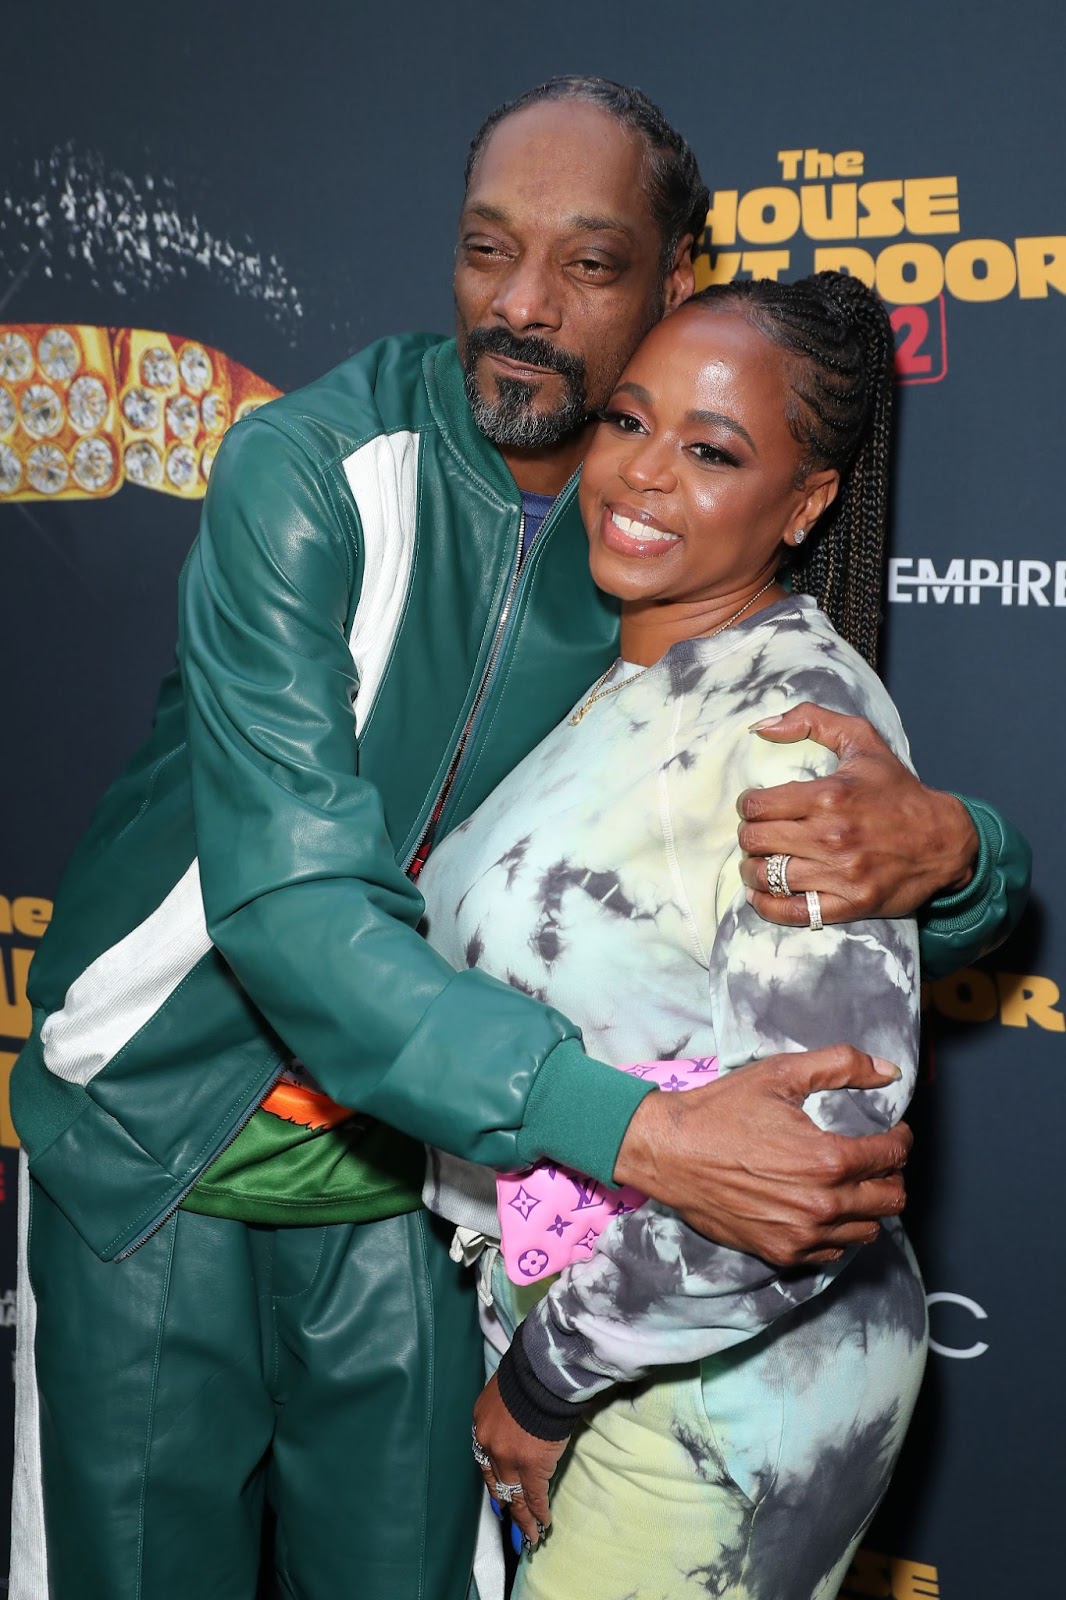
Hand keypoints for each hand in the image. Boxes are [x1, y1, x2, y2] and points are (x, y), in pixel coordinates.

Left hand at [472, 1374, 567, 1547]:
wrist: (540, 1375)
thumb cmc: (525, 1377)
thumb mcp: (501, 1395)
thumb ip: (503, 1416)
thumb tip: (514, 1429)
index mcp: (481, 1427)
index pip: (485, 1462)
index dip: (494, 1481)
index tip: (499, 1495)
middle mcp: (489, 1447)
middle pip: (497, 1483)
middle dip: (506, 1504)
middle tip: (511, 1519)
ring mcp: (509, 1460)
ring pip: (516, 1497)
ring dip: (524, 1518)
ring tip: (530, 1535)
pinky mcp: (532, 1468)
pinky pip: (535, 1497)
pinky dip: (539, 1513)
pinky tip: (542, 1524)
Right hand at [613, 1044, 909, 1264]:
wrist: (670, 1152)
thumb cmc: (722, 1110)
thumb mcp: (781, 1074)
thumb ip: (841, 1065)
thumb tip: (888, 1070)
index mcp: (828, 1160)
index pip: (892, 1156)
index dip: (899, 1138)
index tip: (892, 1131)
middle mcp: (822, 1205)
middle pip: (890, 1199)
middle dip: (891, 1174)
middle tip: (875, 1157)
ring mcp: (802, 1235)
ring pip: (868, 1230)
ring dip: (868, 1205)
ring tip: (852, 1183)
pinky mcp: (781, 1252)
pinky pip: (833, 1251)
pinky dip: (838, 1231)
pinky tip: (822, 1206)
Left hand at [736, 703, 977, 924]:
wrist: (945, 839)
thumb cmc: (898, 789)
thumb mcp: (862, 740)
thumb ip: (811, 720)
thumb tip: (760, 726)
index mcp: (831, 796)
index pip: (758, 806)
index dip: (748, 806)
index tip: (756, 806)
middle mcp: (834, 836)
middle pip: (756, 841)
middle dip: (749, 836)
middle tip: (757, 834)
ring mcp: (842, 874)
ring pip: (767, 876)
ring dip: (753, 870)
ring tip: (758, 862)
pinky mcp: (851, 904)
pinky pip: (792, 912)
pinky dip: (767, 905)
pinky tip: (761, 894)